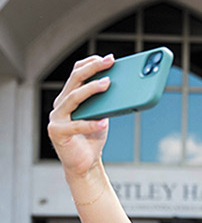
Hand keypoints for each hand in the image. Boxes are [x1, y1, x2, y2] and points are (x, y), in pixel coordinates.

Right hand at [47, 54, 114, 177]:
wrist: (85, 163)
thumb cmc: (92, 138)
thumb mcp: (102, 116)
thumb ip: (105, 103)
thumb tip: (122, 88)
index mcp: (69, 97)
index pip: (77, 73)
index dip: (91, 63)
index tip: (109, 59)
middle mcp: (60, 104)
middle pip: (75, 80)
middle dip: (93, 69)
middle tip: (109, 62)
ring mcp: (57, 118)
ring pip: (73, 98)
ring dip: (91, 89)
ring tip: (107, 84)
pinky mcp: (58, 132)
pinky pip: (77, 126)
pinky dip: (92, 124)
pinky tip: (104, 122)